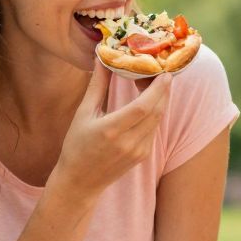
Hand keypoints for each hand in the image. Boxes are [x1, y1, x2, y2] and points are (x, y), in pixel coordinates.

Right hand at [52, 63, 172, 198]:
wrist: (80, 182)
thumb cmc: (76, 145)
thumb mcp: (83, 114)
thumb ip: (97, 86)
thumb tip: (102, 58)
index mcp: (112, 130)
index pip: (143, 107)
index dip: (157, 89)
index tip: (164, 72)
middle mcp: (129, 142)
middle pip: (155, 112)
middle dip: (163, 90)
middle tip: (163, 71)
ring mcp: (139, 151)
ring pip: (157, 120)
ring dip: (161, 100)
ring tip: (157, 82)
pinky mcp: (143, 156)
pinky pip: (154, 129)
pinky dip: (155, 113)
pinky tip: (150, 101)